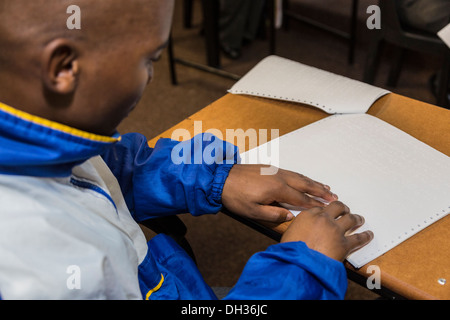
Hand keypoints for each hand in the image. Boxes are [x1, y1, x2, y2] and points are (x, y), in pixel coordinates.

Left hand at [221, 164, 337, 222]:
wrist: (222, 178)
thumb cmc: (235, 195)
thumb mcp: (252, 211)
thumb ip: (273, 215)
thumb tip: (290, 216)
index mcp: (277, 189)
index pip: (301, 199)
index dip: (315, 205)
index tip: (327, 209)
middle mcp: (280, 177)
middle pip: (305, 185)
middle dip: (320, 191)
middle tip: (334, 196)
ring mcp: (275, 171)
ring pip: (300, 177)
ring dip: (314, 183)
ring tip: (325, 187)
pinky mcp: (270, 168)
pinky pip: (292, 172)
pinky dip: (303, 177)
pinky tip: (305, 179)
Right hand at [281, 201, 373, 260]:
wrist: (299, 262)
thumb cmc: (291, 251)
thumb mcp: (288, 235)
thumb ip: (297, 229)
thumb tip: (300, 233)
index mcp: (308, 215)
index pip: (320, 208)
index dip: (325, 210)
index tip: (328, 212)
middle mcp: (323, 219)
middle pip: (337, 207)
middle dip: (342, 208)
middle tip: (345, 210)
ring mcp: (335, 230)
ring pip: (350, 219)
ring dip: (356, 218)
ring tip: (359, 219)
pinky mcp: (344, 244)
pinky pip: (359, 238)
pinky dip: (365, 236)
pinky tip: (369, 234)